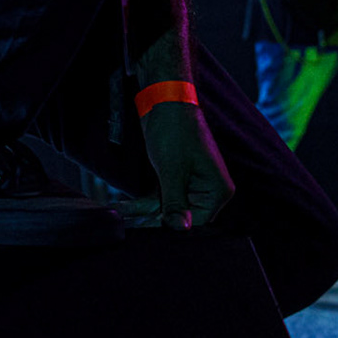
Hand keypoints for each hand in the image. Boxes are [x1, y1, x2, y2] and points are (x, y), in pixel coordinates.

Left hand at [119, 103, 234, 230]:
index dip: (173, 228)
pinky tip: (123, 208)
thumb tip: (181, 229)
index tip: (149, 236)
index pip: (197, 221)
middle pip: (181, 216)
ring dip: (142, 212)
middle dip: (153, 221)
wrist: (164, 100)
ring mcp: (190, 184)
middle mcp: (207, 190)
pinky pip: (160, 196)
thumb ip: (176, 202)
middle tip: (129, 230)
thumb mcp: (173, 170)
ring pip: (166, 207)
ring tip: (119, 219)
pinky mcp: (175, 177)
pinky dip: (142, 201)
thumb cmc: (175, 131)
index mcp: (217, 190)